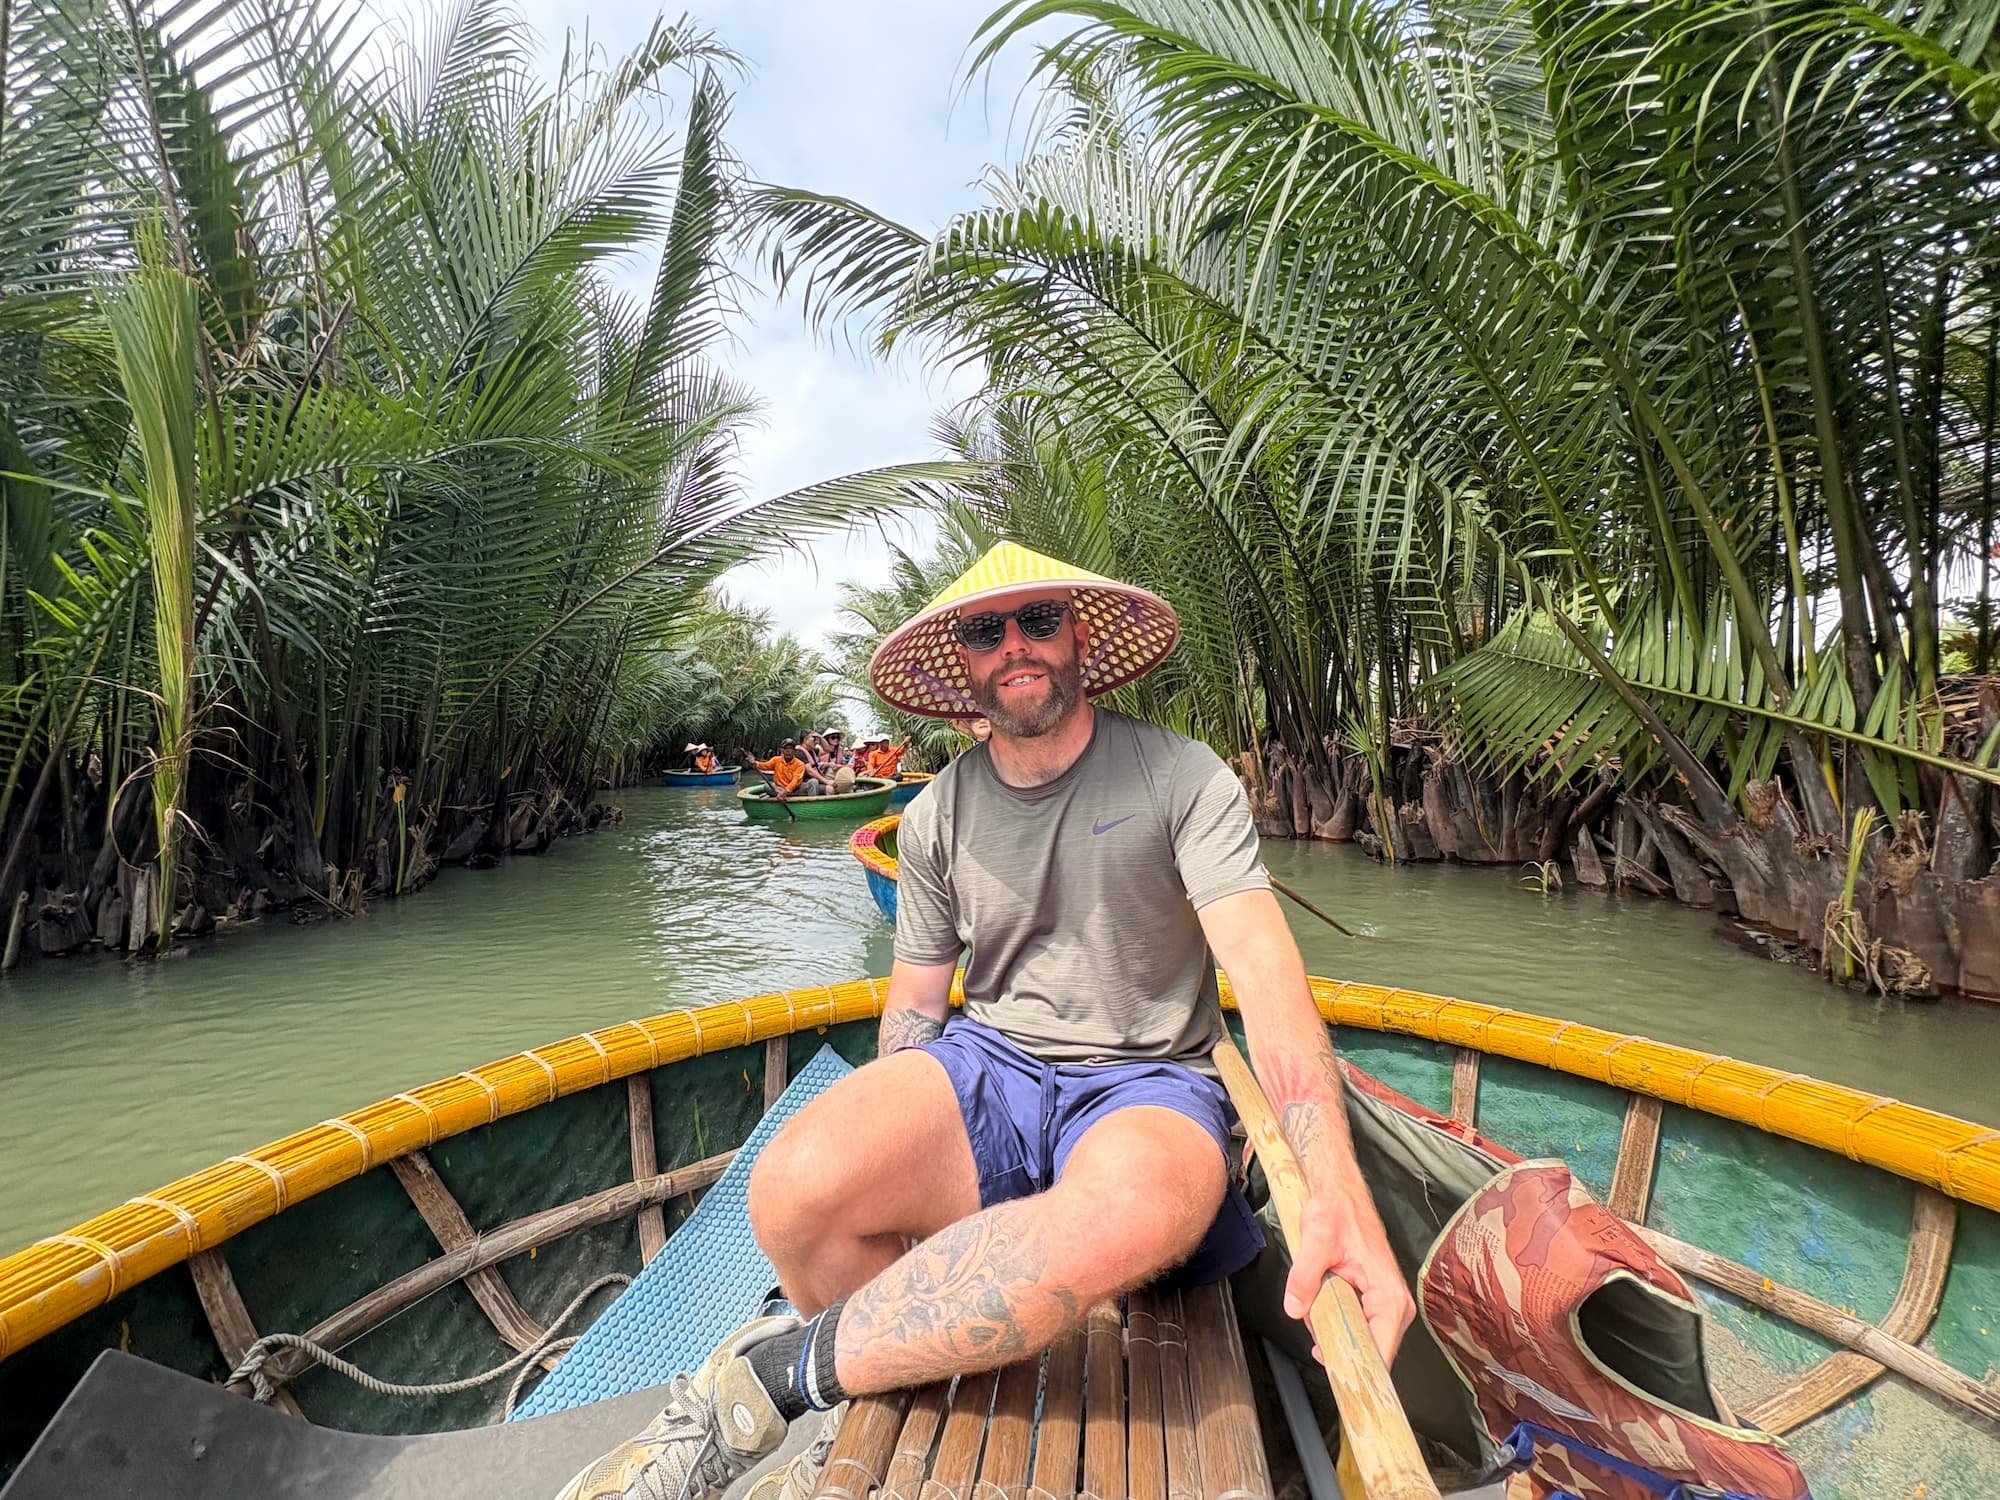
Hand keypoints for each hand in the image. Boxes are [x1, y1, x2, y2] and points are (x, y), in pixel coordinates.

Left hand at [1282, 1190, 1414, 1366]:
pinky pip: (1360, 1328)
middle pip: (1374, 1352)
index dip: (1362, 1371)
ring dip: (1339, 1339)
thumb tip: (1295, 1308)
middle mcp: (1395, 1305)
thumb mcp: (1316, 1240)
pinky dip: (1340, 1327)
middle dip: (1344, 1353)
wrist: (1342, 1194)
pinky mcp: (1376, 1302)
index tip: (1343, 1384)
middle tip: (1317, 1349)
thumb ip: (1305, 1276)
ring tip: (1317, 1322)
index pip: (1382, 1351)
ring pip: (1365, 1341)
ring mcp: (1387, 1305)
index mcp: (1388, 1295)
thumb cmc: (1336, 1212)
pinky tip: (1321, 1315)